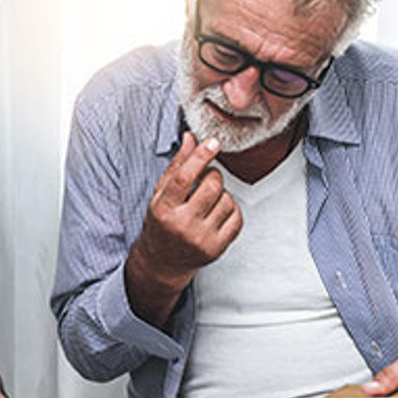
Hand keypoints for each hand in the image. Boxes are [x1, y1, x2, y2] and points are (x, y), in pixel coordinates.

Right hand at [126, 132, 241, 325]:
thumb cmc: (161, 222)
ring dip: (222, 194)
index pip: (183, 178)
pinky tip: (219, 211)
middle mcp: (181, 226)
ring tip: (209, 200)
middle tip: (207, 178)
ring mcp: (201, 240)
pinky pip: (237, 218)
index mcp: (163, 209)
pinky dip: (232, 209)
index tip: (213, 142)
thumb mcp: (160, 194)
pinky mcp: (217, 249)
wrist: (163, 261)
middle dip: (213, 175)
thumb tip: (191, 136)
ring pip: (227, 200)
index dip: (200, 156)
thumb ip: (177, 165)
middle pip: (211, 186)